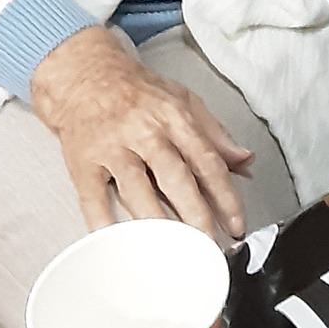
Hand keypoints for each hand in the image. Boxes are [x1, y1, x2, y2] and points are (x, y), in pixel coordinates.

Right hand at [31, 26, 254, 240]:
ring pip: (137, 189)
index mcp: (174, 117)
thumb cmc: (139, 92)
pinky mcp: (84, 162)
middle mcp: (145, 132)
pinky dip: (103, 222)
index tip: (236, 223)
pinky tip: (116, 242)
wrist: (86, 76)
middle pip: (174, 177)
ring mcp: (113, 147)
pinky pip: (93, 197)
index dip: (225, 194)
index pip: (206, 159)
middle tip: (209, 244)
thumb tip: (245, 160)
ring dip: (156, 221)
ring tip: (172, 251)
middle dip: (195, 214)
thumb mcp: (183, 100)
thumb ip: (215, 134)